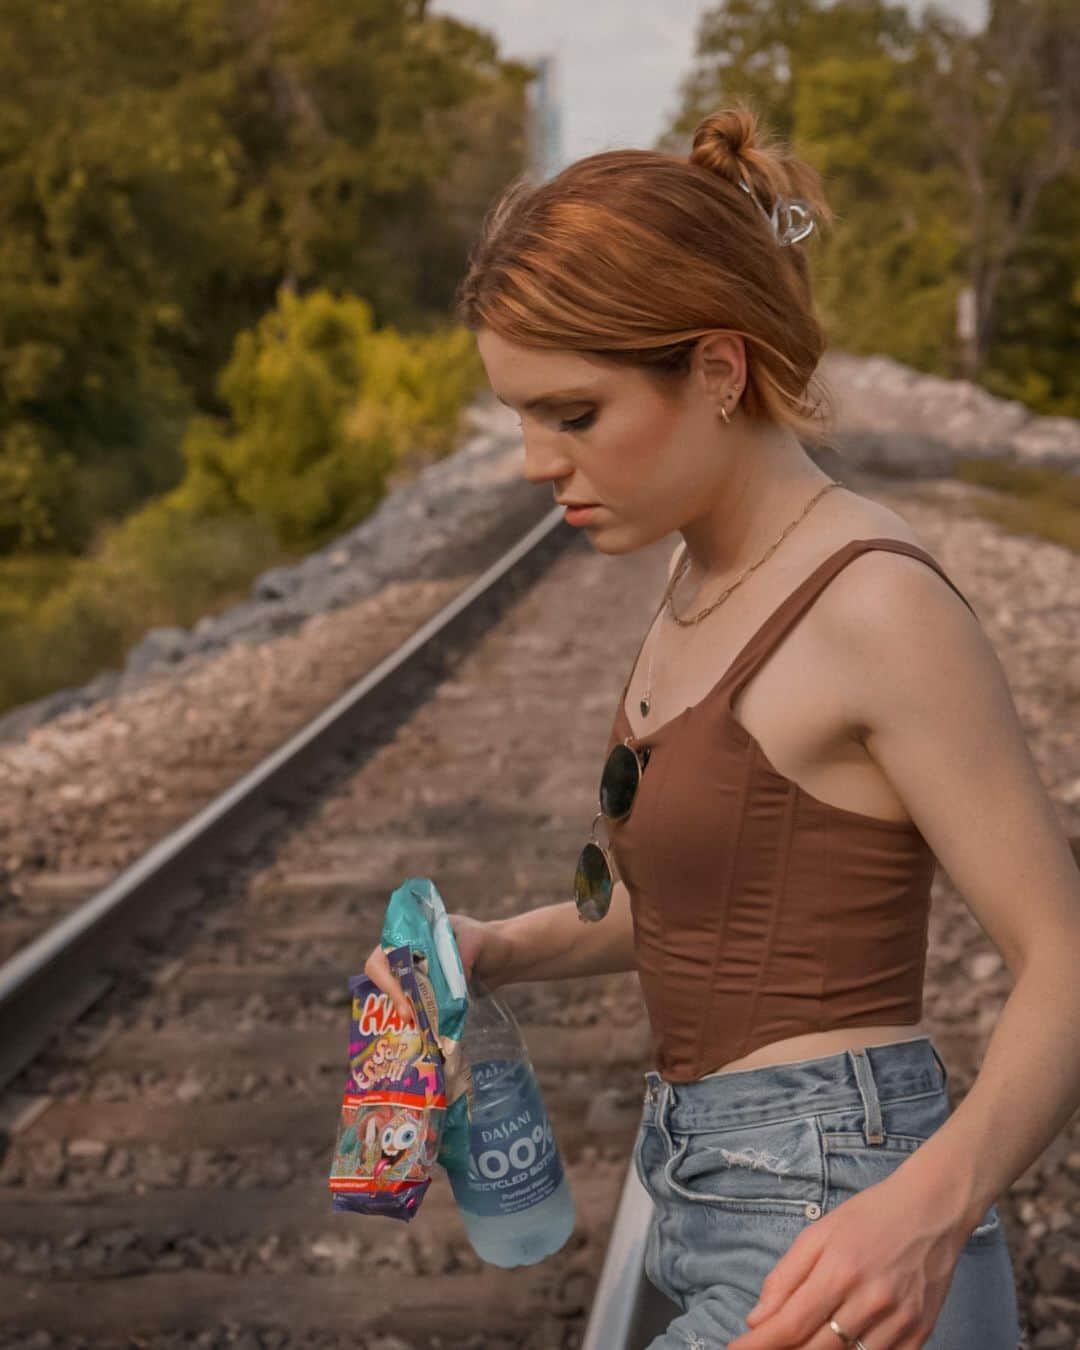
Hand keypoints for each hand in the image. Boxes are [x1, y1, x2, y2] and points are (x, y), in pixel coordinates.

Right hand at [362, 913, 509, 1022]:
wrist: (503, 957)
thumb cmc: (487, 940)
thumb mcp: (475, 941)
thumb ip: (461, 958)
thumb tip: (451, 987)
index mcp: (412, 935)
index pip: (384, 956)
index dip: (388, 979)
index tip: (404, 997)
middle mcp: (409, 957)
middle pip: (386, 979)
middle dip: (394, 999)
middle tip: (410, 1018)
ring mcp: (418, 978)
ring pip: (399, 997)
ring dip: (406, 1012)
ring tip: (420, 1028)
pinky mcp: (430, 996)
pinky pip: (417, 1009)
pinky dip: (420, 1019)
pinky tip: (429, 1031)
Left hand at [727, 1172, 967, 1349]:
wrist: (932, 1211)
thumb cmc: (869, 1217)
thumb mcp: (819, 1233)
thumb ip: (785, 1277)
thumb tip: (756, 1320)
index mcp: (839, 1271)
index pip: (789, 1324)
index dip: (758, 1346)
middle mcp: (869, 1301)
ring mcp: (899, 1322)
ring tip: (797, 1347)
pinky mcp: (920, 1334)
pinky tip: (838, 1349)